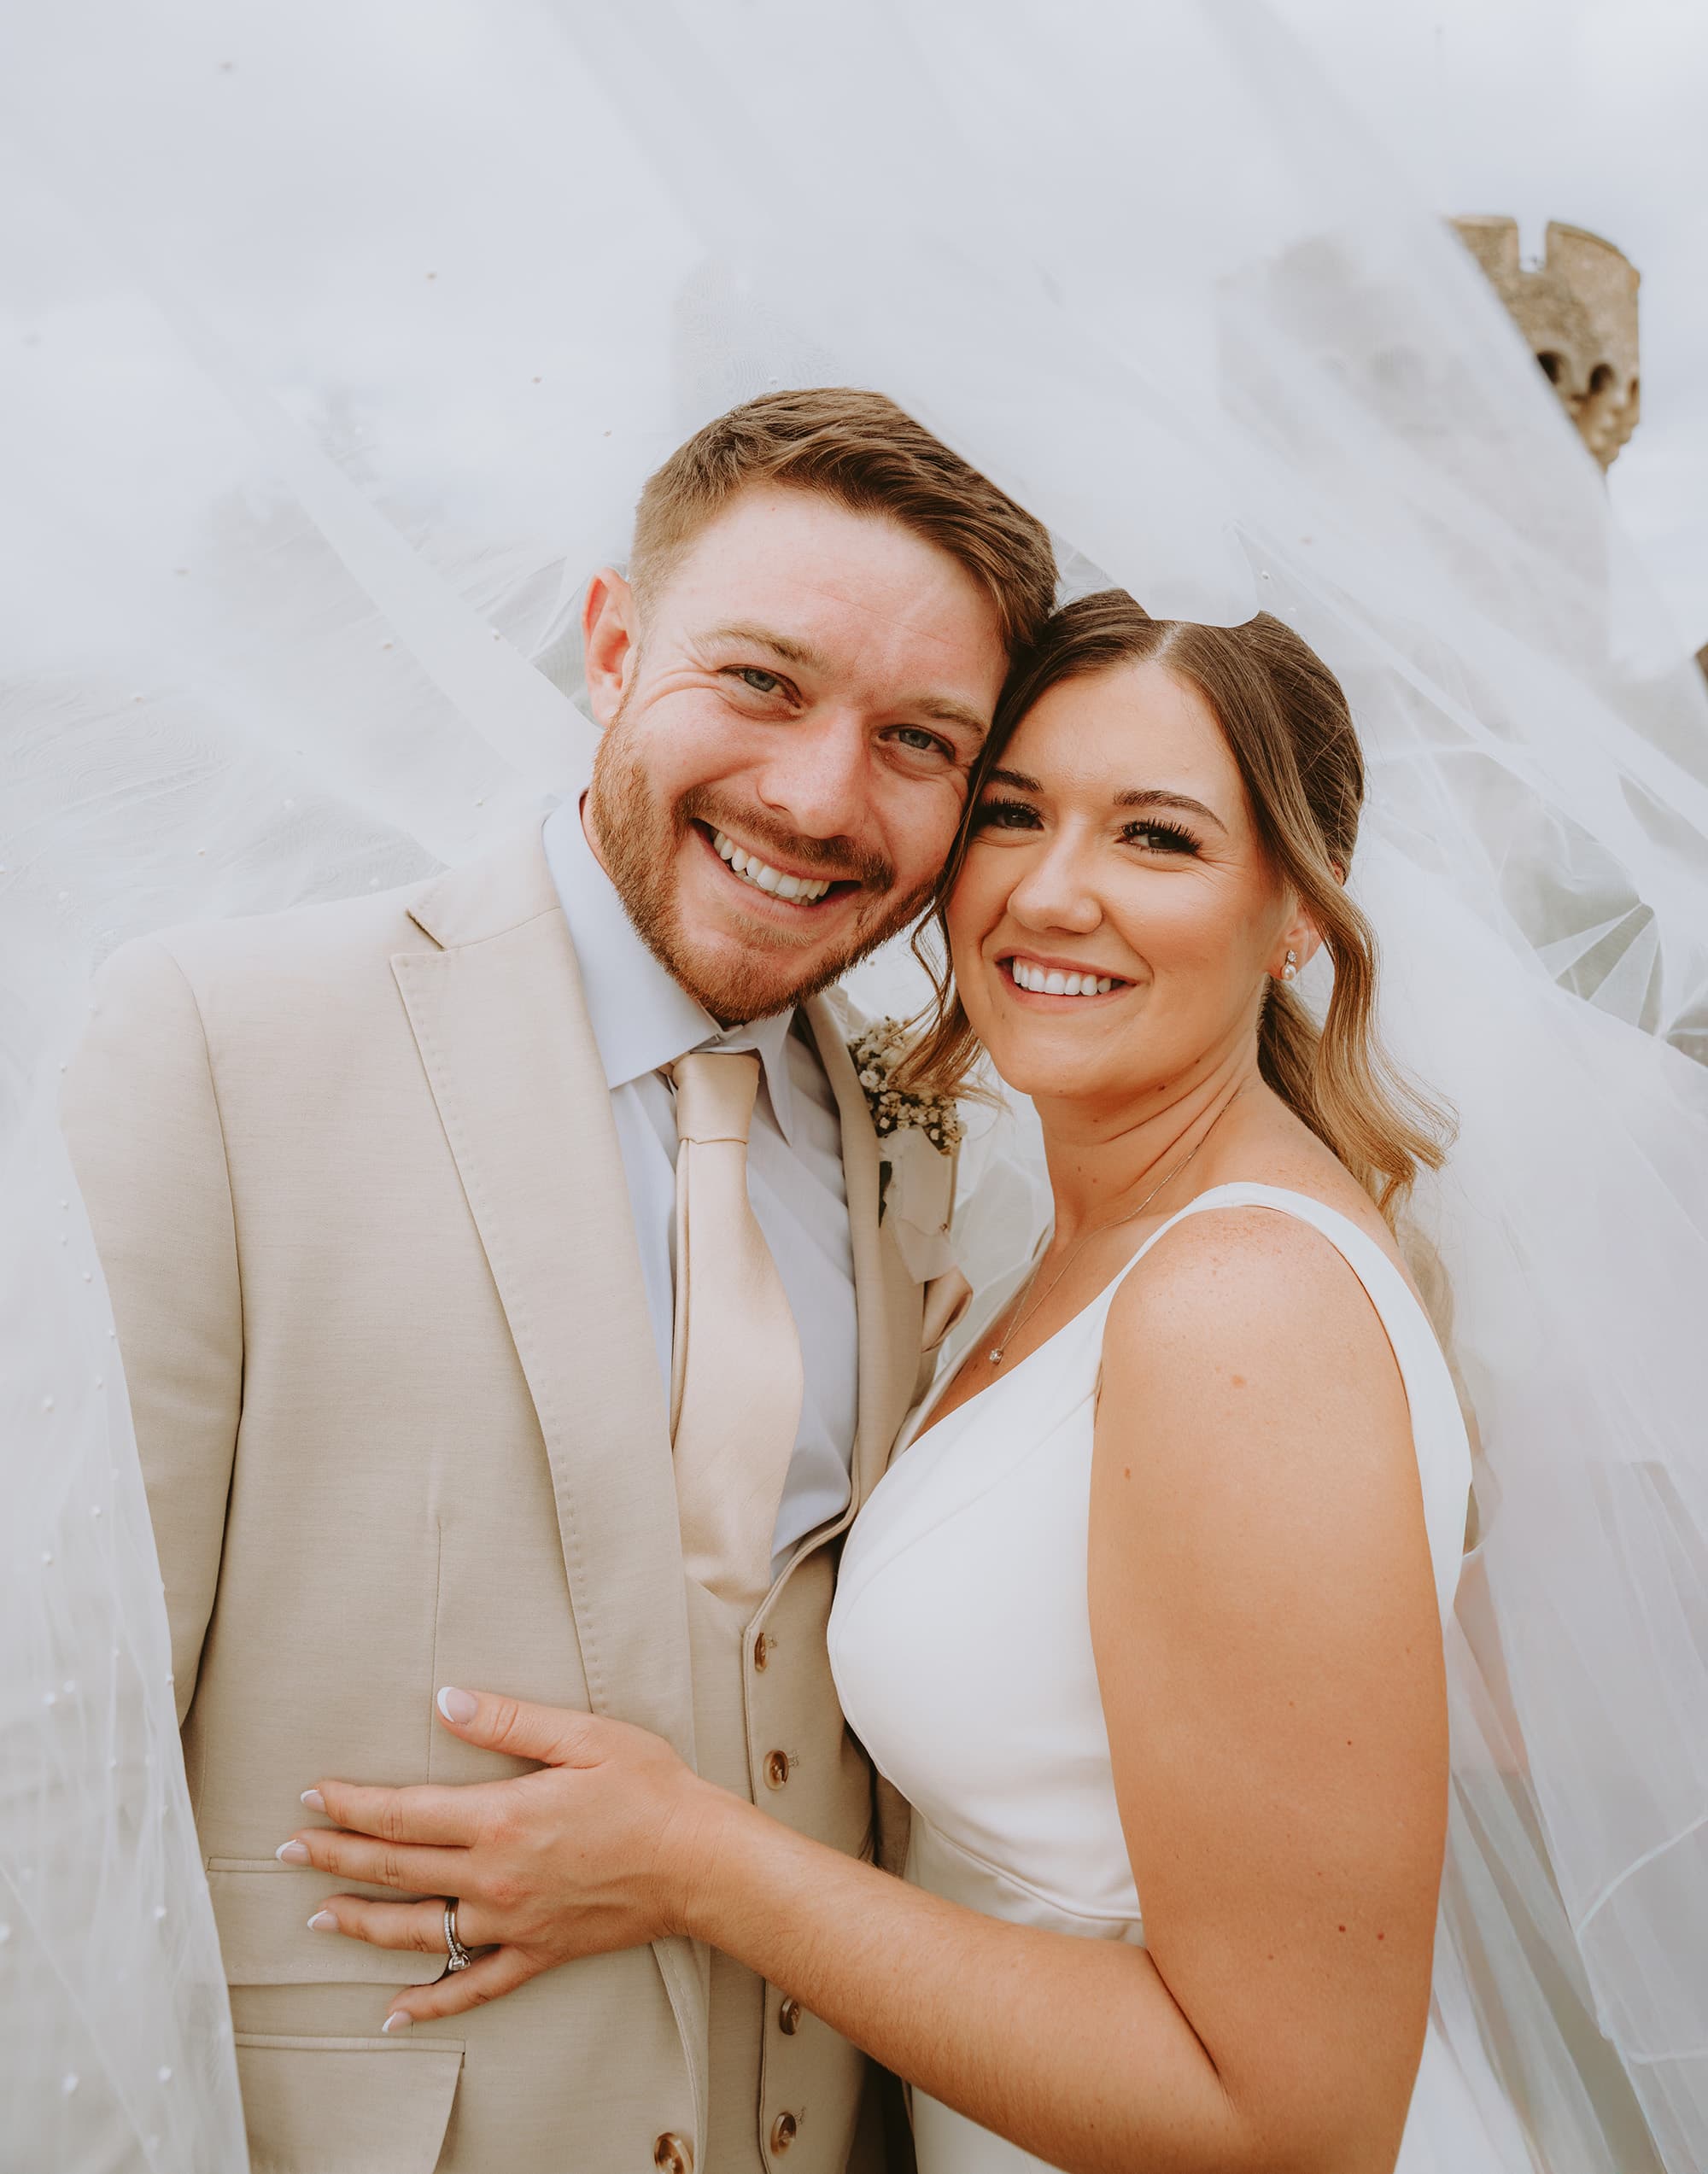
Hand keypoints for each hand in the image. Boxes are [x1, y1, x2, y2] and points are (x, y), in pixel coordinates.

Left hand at [281, 1688, 719, 2027]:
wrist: (702, 1862)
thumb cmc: (651, 1789)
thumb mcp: (584, 1736)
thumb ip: (509, 1720)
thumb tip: (446, 1701)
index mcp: (501, 1817)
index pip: (403, 1814)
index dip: (350, 1804)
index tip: (312, 1794)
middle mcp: (495, 1877)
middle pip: (396, 1871)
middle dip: (335, 1858)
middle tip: (289, 1849)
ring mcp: (512, 1923)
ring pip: (417, 1932)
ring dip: (361, 1922)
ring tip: (319, 1915)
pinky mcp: (537, 1953)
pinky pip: (473, 1986)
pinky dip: (430, 2004)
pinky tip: (395, 2014)